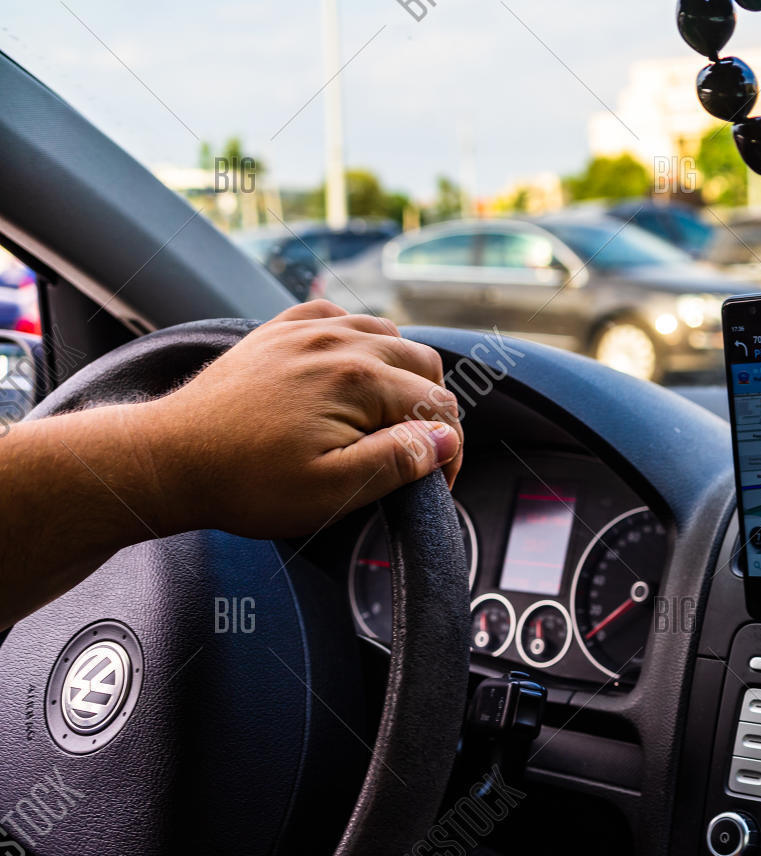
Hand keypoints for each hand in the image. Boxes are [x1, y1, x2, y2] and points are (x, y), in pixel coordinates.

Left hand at [135, 300, 462, 538]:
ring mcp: (307, 330)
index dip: (447, 449)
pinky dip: (361, 340)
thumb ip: (397, 460)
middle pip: (423, 363)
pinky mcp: (281, 329)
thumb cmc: (248, 482)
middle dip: (433, 408)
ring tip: (390, 416)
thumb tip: (444, 438)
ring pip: (389, 334)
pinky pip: (342, 316)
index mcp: (358, 381)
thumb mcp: (332, 491)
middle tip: (416, 452)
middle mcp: (339, 342)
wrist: (170, 458)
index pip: (438, 406)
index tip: (433, 482)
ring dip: (403, 374)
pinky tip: (354, 370)